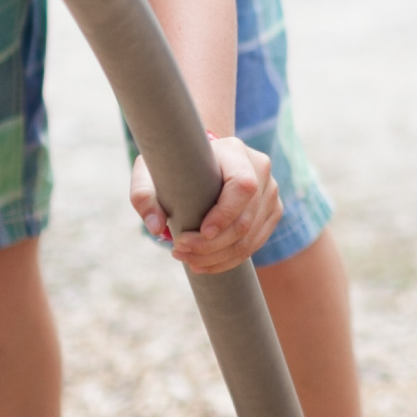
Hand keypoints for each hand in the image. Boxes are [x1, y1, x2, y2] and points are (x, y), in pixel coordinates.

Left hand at [130, 134, 282, 273]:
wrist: (199, 159)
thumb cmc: (173, 164)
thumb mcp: (149, 170)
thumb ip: (144, 195)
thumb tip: (156, 227)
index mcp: (236, 153)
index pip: (243, 187)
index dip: (226, 214)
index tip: (202, 232)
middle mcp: (261, 171)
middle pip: (245, 220)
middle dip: (212, 245)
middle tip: (179, 251)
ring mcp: (270, 192)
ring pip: (250, 238)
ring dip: (218, 258)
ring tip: (188, 260)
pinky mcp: (271, 211)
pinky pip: (254, 244)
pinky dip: (229, 260)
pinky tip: (205, 264)